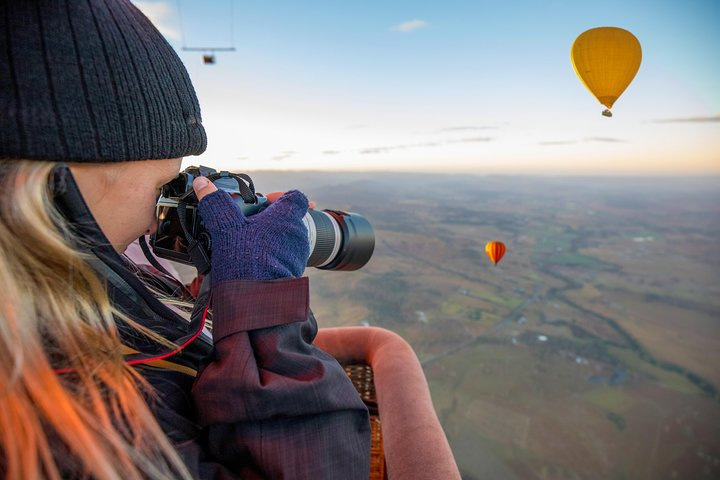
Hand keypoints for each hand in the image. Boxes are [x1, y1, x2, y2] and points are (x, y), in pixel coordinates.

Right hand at [192, 177, 309, 282]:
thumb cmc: (247, 261)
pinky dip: (268, 257)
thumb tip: (203, 185)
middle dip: (267, 219)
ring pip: (283, 239)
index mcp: (287, 217)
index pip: (295, 197)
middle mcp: (297, 234)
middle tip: (246, 224)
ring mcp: (297, 255)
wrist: (257, 300)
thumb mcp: (226, 227)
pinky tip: (249, 262)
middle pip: (286, 218)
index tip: (264, 200)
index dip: (280, 196)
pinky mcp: (292, 272)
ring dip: (267, 239)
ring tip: (243, 245)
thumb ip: (215, 204)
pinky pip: (281, 258)